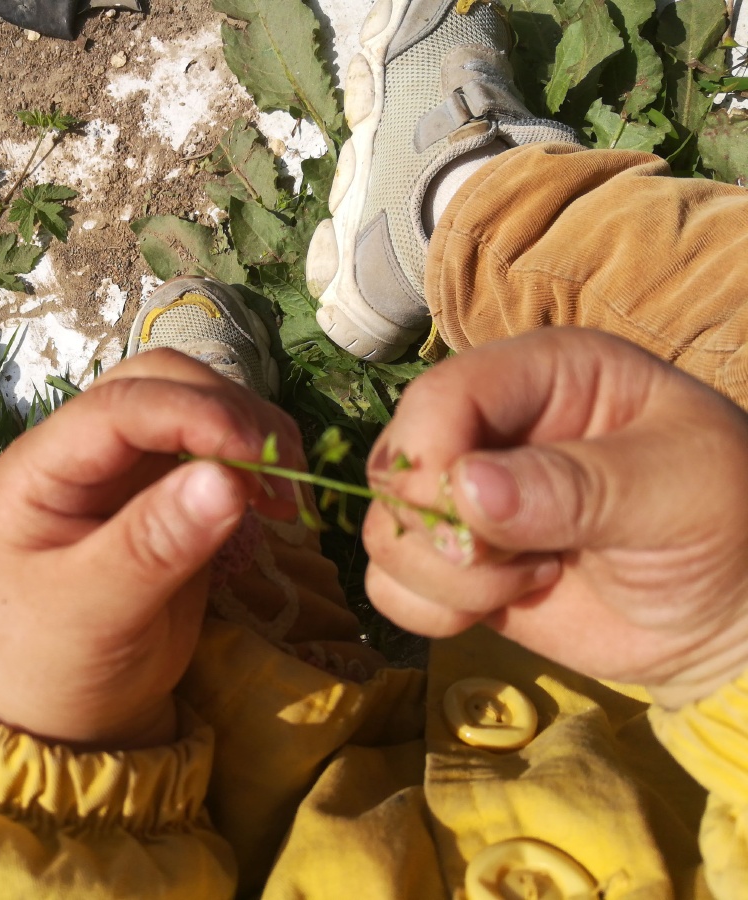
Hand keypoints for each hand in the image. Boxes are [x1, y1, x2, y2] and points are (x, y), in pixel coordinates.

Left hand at [0, 349, 303, 747]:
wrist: (71, 716)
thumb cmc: (57, 666)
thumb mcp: (96, 612)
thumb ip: (155, 544)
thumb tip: (230, 479)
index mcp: (39, 470)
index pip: (119, 406)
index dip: (192, 414)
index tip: (256, 451)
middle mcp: (81, 452)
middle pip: (160, 384)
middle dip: (227, 413)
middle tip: (281, 473)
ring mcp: (125, 468)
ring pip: (196, 406)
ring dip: (251, 432)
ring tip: (286, 496)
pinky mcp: (165, 491)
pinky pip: (217, 451)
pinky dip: (256, 463)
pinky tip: (278, 504)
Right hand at [362, 328, 747, 707]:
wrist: (731, 617)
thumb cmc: (727, 523)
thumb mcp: (676, 488)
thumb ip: (578, 485)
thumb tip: (467, 487)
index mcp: (542, 376)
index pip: (442, 395)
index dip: (433, 456)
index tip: (474, 525)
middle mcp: (487, 430)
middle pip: (395, 465)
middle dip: (439, 531)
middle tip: (515, 563)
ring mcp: (463, 501)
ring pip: (385, 532)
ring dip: (445, 578)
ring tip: (529, 580)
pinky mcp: (452, 566)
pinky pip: (391, 586)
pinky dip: (431, 610)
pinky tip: (502, 606)